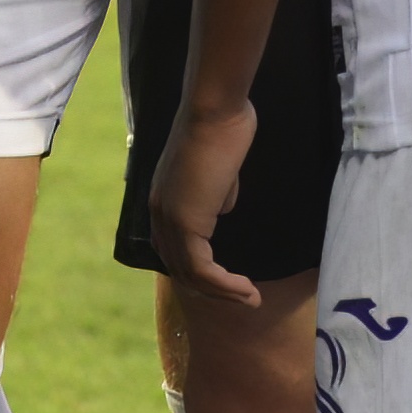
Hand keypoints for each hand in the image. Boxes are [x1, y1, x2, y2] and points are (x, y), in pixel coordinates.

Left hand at [151, 98, 262, 308]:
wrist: (216, 112)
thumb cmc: (223, 130)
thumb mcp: (220, 173)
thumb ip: (216, 196)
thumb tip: (220, 211)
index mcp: (164, 202)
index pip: (176, 250)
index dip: (200, 271)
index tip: (228, 281)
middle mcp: (160, 215)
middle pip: (181, 269)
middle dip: (214, 289)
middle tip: (244, 297)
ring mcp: (169, 221)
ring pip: (191, 275)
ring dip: (223, 293)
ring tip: (251, 300)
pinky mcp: (185, 224)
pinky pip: (203, 269)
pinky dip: (225, 285)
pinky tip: (247, 289)